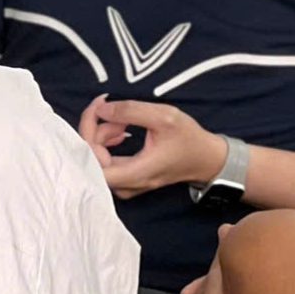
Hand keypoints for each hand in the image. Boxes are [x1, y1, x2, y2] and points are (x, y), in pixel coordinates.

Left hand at [81, 98, 224, 198]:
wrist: (205, 159)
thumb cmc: (188, 139)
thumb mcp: (164, 117)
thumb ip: (130, 111)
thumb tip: (100, 110)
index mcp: (135, 173)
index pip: (92, 160)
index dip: (89, 132)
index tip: (100, 108)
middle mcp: (126, 185)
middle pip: (91, 159)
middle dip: (97, 130)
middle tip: (113, 111)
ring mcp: (125, 185)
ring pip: (97, 160)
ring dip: (103, 135)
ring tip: (123, 122)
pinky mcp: (126, 180)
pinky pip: (105, 162)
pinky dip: (108, 143)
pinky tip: (121, 132)